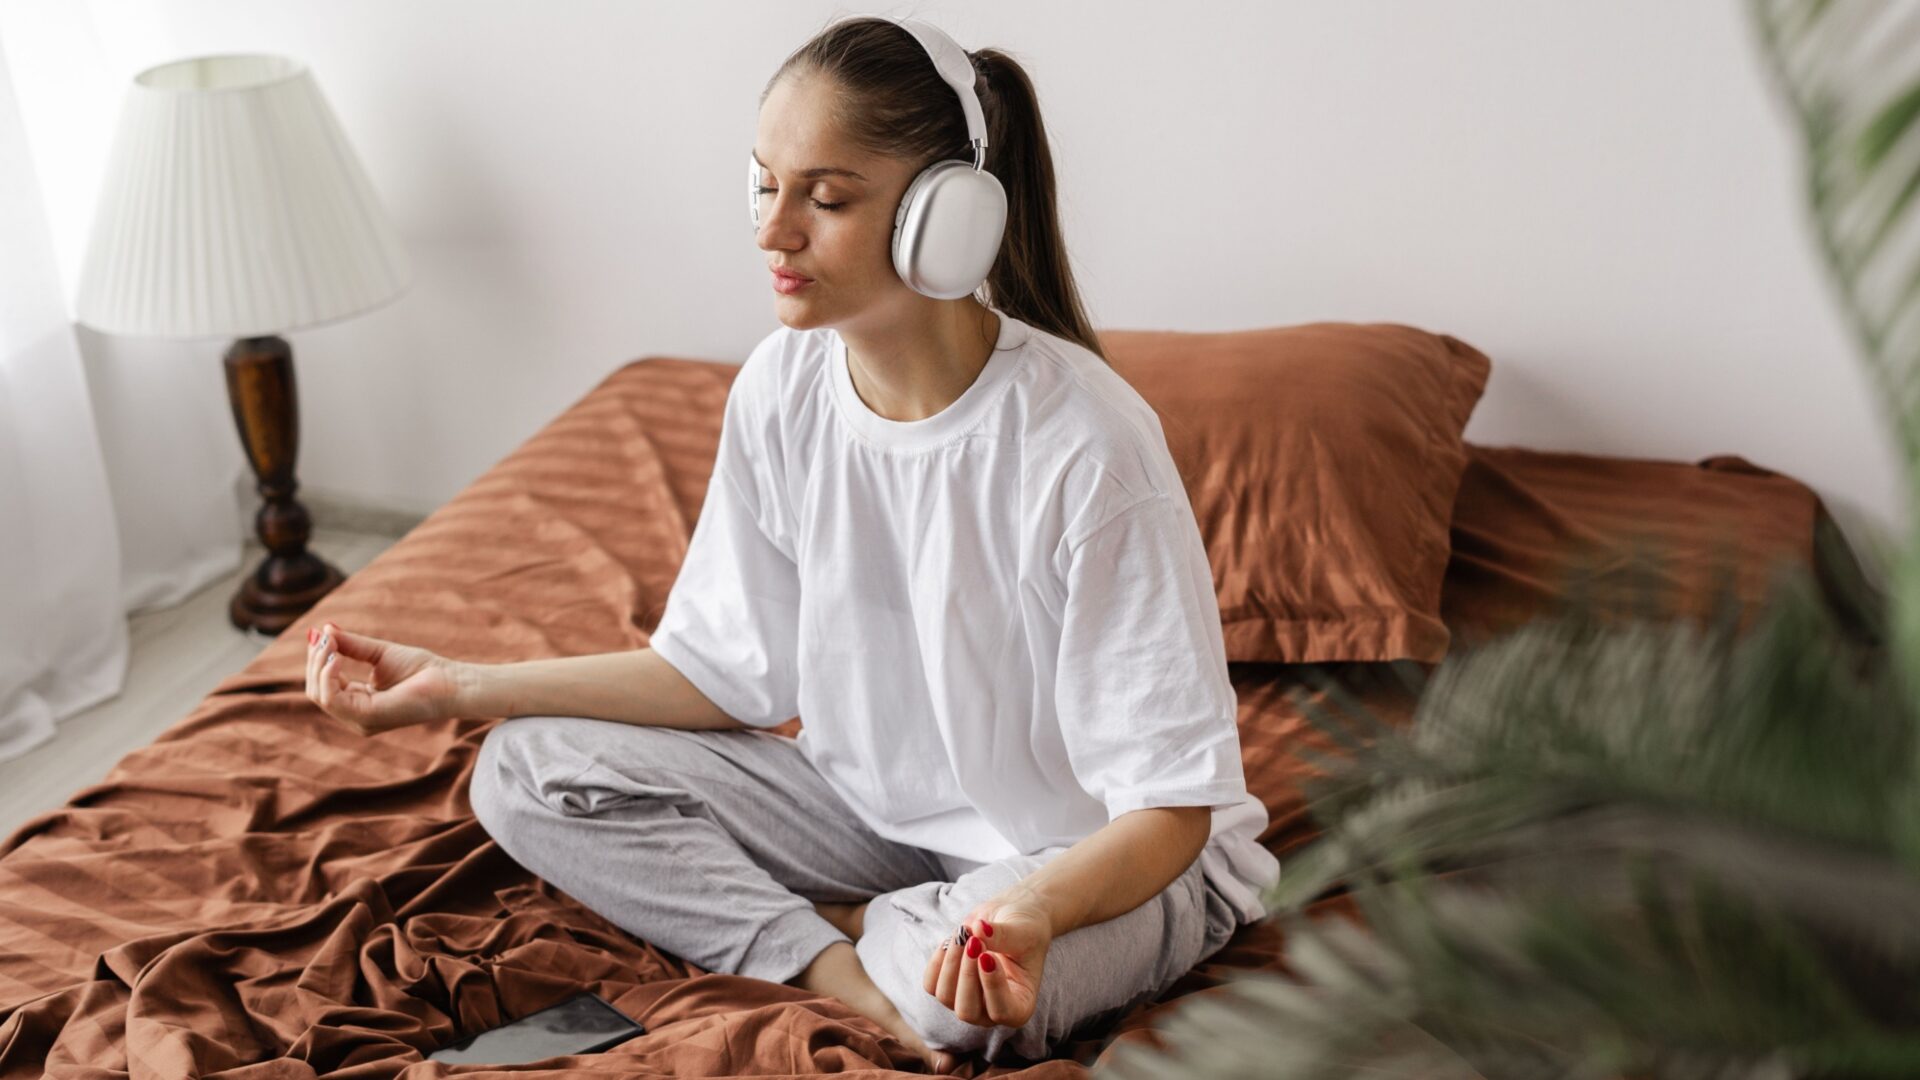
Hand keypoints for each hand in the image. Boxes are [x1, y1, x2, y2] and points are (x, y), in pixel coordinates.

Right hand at [305, 621, 464, 734]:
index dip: (318, 659)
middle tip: (323, 636)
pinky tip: (336, 657)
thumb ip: (350, 645)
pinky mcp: (367, 717)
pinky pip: (333, 699)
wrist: (450, 681)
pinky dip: (328, 676)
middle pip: (317, 690)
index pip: (323, 685)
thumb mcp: (378, 653)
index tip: (320, 633)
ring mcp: (361, 720)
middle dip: (315, 661)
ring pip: (320, 695)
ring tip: (330, 644)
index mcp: (358, 703)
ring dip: (319, 665)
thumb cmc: (421, 669)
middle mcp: (356, 716)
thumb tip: (322, 629)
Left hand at [922, 891, 1053, 1029]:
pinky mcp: (948, 987)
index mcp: (1019, 1006)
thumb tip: (979, 930)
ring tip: (964, 933)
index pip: (1002, 1012)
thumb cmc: (1025, 930)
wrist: (1009, 918)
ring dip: (951, 962)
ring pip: (945, 996)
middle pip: (966, 1011)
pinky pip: (931, 984)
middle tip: (974, 941)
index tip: (987, 955)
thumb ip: (1003, 936)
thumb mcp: (1023, 931)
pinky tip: (953, 940)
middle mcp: (991, 1011)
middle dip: (966, 975)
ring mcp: (967, 1002)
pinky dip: (938, 960)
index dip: (991, 986)